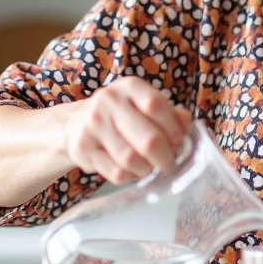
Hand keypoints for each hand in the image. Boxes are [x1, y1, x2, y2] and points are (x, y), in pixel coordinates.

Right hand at [62, 77, 191, 182]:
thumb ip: (169, 113)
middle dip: (166, 156)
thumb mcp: (144, 104)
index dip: (173, 128)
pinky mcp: (82, 148)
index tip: (179, 141)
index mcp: (130, 87)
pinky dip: (130, 176)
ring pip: (132, 159)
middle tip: (169, 163)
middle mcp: (109, 101)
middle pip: (148, 139)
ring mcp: (93, 125)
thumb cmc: (122, 115)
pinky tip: (132, 171)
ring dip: (147, 168)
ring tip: (150, 167)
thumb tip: (186, 124)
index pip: (156, 106)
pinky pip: (116, 172)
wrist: (76, 123)